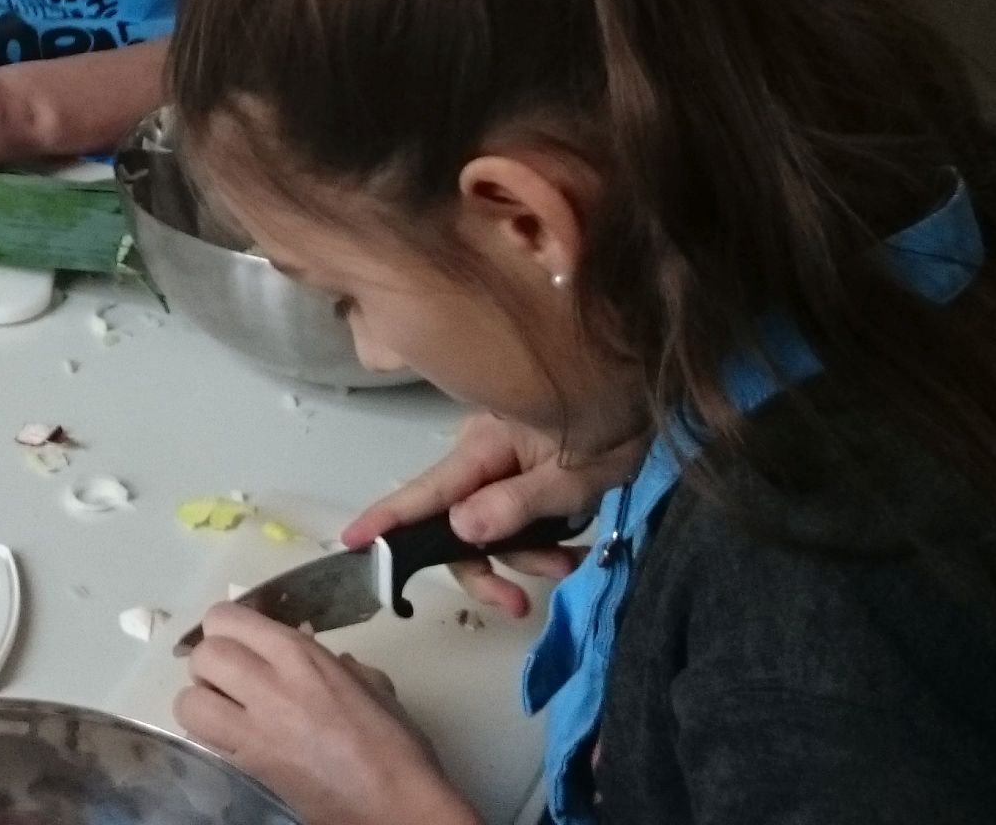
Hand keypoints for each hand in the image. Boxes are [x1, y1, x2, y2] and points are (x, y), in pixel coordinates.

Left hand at [176, 607, 476, 824]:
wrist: (395, 804)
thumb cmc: (394, 745)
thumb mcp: (373, 688)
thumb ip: (339, 666)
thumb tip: (327, 659)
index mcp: (299, 655)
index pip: (228, 618)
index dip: (228, 630)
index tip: (243, 645)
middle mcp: (268, 683)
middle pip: (203, 654)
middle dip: (210, 665)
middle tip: (232, 681)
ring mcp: (253, 728)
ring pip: (188, 699)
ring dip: (201, 703)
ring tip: (223, 713)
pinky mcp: (246, 767)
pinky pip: (202, 742)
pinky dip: (206, 739)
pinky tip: (230, 743)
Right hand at [344, 410, 632, 618]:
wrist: (642, 390)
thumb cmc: (610, 427)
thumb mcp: (571, 476)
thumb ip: (516, 504)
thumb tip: (459, 530)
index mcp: (483, 451)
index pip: (426, 490)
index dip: (388, 520)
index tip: (353, 541)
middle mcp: (480, 459)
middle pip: (457, 525)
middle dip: (485, 568)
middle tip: (517, 605)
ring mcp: (498, 465)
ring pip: (490, 527)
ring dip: (526, 556)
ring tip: (570, 563)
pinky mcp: (518, 471)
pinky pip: (512, 516)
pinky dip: (538, 539)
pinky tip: (570, 547)